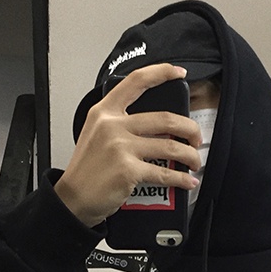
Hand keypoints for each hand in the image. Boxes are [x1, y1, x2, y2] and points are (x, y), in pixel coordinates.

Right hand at [54, 63, 202, 226]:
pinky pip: (165, 173)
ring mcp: (121, 147)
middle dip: (190, 128)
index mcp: (105, 111)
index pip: (136, 82)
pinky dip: (181, 178)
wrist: (74, 198)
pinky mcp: (129, 170)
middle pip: (165, 118)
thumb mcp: (96, 134)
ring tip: (194, 161)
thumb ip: (119, 123)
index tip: (179, 73)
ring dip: (190, 155)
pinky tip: (188, 181)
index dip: (161, 73)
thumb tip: (156, 125)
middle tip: (196, 138)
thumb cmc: (87, 170)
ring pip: (170, 146)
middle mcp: (113, 125)